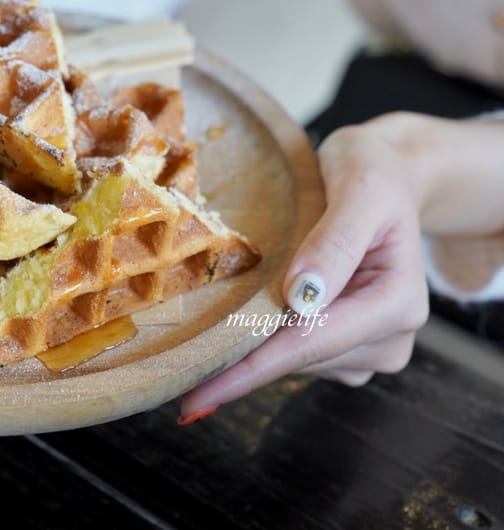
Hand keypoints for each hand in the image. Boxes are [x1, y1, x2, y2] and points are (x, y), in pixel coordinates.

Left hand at [178, 114, 430, 423]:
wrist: (388, 178)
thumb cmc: (373, 175)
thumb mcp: (360, 188)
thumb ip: (334, 240)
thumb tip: (301, 294)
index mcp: (396, 302)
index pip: (310, 343)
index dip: (250, 370)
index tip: (198, 395)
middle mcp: (389, 337)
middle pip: (297, 358)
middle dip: (238, 357)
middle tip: (173, 357)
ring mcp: (369, 348)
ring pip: (291, 360)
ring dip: (250, 342)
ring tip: (218, 308)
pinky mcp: (347, 347)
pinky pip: (293, 352)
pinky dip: (263, 337)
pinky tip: (245, 312)